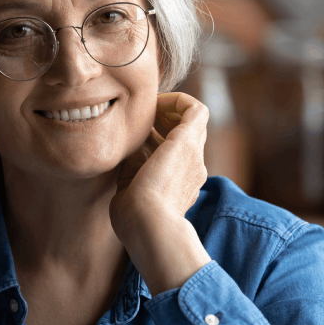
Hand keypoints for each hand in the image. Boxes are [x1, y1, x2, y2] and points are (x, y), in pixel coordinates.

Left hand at [110, 92, 212, 293]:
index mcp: (179, 183)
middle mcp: (193, 168)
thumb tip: (128, 145)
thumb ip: (133, 166)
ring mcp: (195, 155)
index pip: (174, 152)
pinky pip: (195, 109)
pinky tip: (154, 103)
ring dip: (169, 109)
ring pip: (192, 121)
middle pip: (185, 134)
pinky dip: (177, 99)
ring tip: (147, 110)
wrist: (148, 224)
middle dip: (163, 122)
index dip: (156, 137)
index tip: (135, 137)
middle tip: (139, 122)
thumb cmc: (134, 219)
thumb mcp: (130, 188)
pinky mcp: (189, 141)